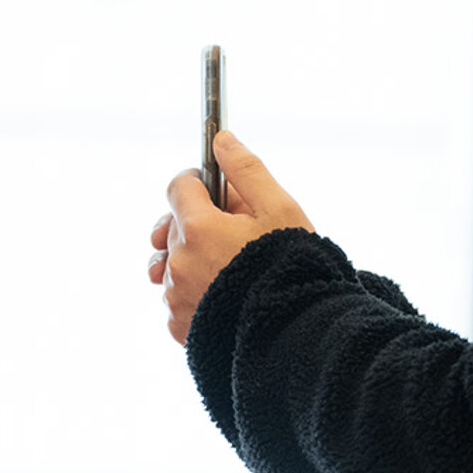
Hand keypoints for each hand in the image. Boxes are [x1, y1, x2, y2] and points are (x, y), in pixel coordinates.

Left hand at [152, 131, 312, 344]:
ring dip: (195, 260)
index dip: (198, 183)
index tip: (217, 189)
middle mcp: (178, 261)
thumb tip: (222, 139)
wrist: (298, 334)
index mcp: (197, 227)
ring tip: (230, 268)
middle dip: (200, 223)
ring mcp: (176, 297)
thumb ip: (246, 170)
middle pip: (174, 227)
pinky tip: (225, 296)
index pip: (178, 187)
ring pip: (174, 264)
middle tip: (236, 234)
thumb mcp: (279, 209)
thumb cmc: (293, 268)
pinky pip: (177, 298)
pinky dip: (194, 292)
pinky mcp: (179, 326)